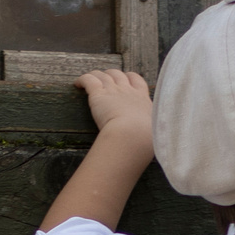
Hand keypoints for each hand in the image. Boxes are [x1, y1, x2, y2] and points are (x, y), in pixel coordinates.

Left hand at [39, 69, 156, 231]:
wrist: (134, 136)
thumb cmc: (146, 142)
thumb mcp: (154, 140)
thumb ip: (152, 143)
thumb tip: (158, 160)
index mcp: (143, 101)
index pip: (138, 81)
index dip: (130, 79)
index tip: (126, 81)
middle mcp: (129, 92)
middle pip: (120, 74)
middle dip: (112, 74)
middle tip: (104, 80)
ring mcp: (114, 91)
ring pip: (104, 74)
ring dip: (96, 75)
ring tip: (89, 80)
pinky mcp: (99, 93)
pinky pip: (89, 79)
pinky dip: (82, 80)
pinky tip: (76, 84)